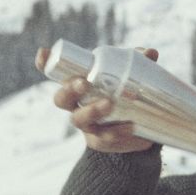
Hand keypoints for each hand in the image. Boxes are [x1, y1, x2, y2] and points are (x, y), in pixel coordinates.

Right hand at [36, 45, 159, 153]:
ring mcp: (87, 125)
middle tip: (84, 83)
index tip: (44, 53)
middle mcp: (76, 105)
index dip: (46, 63)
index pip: (58, 73)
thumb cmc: (125, 94)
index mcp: (79, 85)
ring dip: (92, 111)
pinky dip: (117, 132)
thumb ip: (139, 63)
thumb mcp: (131, 76)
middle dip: (69, 90)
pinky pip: (104, 138)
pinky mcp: (100, 141)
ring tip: (109, 104)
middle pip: (62, 99)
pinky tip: (131, 127)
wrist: (136, 130)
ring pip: (80, 119)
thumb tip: (150, 53)